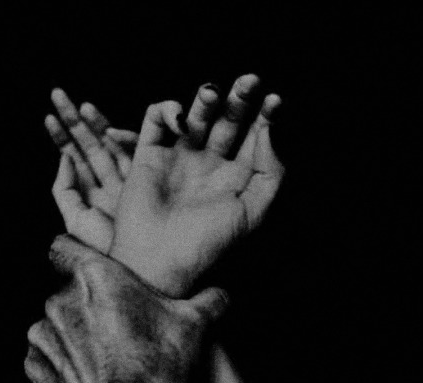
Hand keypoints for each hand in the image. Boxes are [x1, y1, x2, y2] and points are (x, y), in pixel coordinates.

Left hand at [45, 90, 136, 252]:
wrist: (139, 262)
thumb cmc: (105, 248)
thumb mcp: (75, 220)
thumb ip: (64, 190)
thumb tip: (63, 158)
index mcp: (90, 192)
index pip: (73, 157)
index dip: (60, 137)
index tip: (48, 116)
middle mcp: (107, 181)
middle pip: (89, 144)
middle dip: (74, 120)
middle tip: (58, 94)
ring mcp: (127, 177)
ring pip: (110, 144)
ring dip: (96, 123)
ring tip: (82, 106)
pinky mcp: (147, 178)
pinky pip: (134, 153)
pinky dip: (124, 141)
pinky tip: (110, 132)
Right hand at [46, 75, 283, 297]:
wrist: (159, 262)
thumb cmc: (208, 244)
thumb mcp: (254, 212)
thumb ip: (271, 171)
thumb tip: (269, 129)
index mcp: (235, 178)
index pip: (255, 137)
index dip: (266, 116)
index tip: (274, 102)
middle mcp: (208, 165)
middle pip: (227, 120)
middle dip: (240, 98)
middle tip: (249, 81)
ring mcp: (177, 159)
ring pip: (195, 115)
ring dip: (206, 98)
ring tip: (213, 92)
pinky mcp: (148, 156)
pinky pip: (156, 121)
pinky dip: (166, 110)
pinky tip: (180, 121)